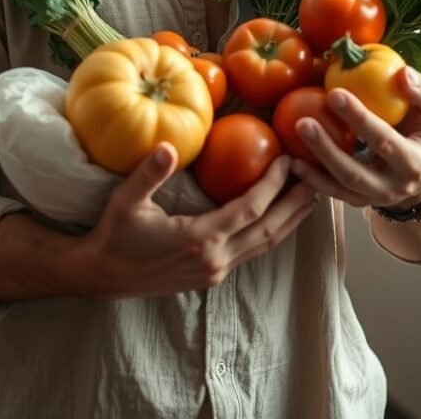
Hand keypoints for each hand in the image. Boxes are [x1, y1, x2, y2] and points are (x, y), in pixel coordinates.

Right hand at [80, 143, 316, 298]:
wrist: (102, 275)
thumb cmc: (114, 234)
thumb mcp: (127, 201)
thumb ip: (149, 174)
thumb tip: (167, 145)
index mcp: (200, 240)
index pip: (250, 209)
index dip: (273, 184)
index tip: (289, 160)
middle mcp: (216, 260)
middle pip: (269, 230)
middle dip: (295, 203)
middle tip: (317, 177)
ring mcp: (216, 271)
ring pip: (265, 245)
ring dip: (289, 220)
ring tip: (310, 197)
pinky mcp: (212, 276)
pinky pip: (252, 251)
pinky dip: (271, 232)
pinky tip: (278, 218)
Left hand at [290, 67, 420, 211]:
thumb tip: (402, 74)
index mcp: (415, 162)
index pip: (384, 141)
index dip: (359, 119)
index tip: (334, 93)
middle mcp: (395, 186)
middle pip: (357, 172)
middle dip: (328, 148)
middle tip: (303, 121)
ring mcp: (375, 197)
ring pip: (342, 185)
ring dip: (316, 163)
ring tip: (295, 136)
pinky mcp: (360, 201)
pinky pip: (334, 193)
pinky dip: (313, 180)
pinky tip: (293, 161)